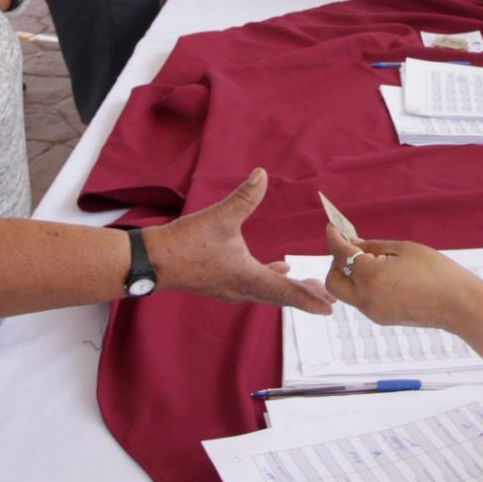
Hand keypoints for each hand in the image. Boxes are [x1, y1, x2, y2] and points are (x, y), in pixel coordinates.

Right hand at [146, 169, 334, 314]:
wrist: (153, 261)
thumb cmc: (185, 243)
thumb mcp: (219, 217)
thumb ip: (244, 197)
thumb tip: (262, 174)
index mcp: (246, 277)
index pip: (285, 291)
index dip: (308, 298)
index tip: (328, 307)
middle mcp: (242, 290)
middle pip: (281, 297)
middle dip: (305, 297)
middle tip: (329, 301)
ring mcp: (231, 290)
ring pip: (268, 294)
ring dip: (289, 291)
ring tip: (310, 287)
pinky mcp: (222, 285)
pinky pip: (255, 288)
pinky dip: (272, 282)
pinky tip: (278, 269)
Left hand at [322, 226, 482, 329]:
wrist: (458, 304)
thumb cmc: (435, 271)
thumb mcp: (403, 249)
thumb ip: (373, 246)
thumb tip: (352, 244)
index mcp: (370, 276)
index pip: (341, 254)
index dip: (335, 238)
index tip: (333, 227)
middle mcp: (365, 297)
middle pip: (334, 280)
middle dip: (337, 262)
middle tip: (353, 248)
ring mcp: (372, 311)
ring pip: (346, 292)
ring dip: (350, 275)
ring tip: (372, 260)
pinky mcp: (381, 318)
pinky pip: (361, 299)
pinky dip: (362, 285)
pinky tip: (382, 275)